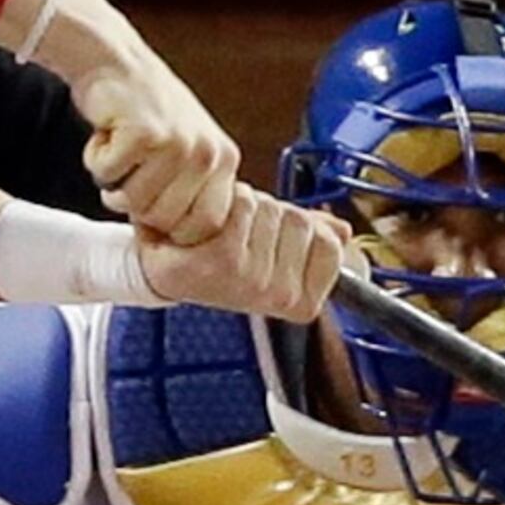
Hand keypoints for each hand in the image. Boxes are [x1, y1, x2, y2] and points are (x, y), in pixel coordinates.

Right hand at [14, 0, 240, 241]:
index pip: (205, 228)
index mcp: (224, 159)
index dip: (171, 231)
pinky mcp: (143, 134)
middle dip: (137, 207)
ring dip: (113, 182)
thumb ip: (192, 193)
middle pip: (166, 222)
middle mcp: (207, 152)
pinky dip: (96, 160)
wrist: (116, 61)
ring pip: (134, 203)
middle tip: (129, 173)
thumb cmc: (145, 112)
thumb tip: (182, 251)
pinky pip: (108, 176)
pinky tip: (107, 134)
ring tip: (121, 149)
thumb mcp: (186, 150)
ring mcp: (178, 143)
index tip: (149, 214)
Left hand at [138, 186, 346, 319]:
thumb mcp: (275, 256)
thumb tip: (341, 231)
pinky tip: (211, 226)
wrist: (164, 270)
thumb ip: (312, 242)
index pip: (330, 242)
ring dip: (247, 207)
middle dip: (272, 215)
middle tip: (245, 235)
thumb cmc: (220, 262)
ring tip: (225, 231)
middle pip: (300, 220)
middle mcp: (280, 296)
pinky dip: (228, 202)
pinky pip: (245, 206)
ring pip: (271, 209)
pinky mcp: (225, 260)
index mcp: (301, 302)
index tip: (276, 244)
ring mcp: (254, 281)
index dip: (303, 229)